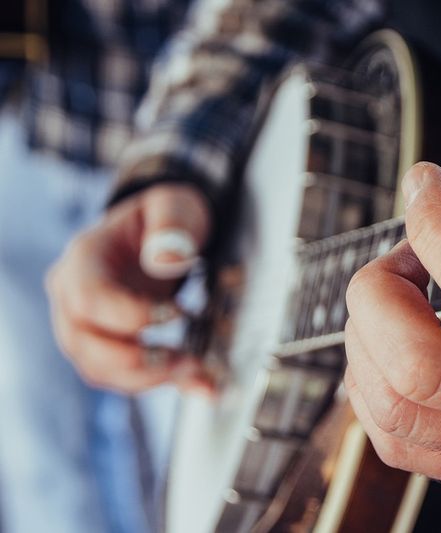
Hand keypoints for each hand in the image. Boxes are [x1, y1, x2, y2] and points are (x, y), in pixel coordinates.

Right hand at [46, 184, 213, 393]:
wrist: (163, 235)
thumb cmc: (165, 219)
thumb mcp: (175, 207)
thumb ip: (172, 226)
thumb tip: (166, 260)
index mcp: (83, 259)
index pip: (89, 299)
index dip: (130, 315)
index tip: (177, 313)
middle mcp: (72, 297)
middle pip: (84, 344)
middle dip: (136, 359)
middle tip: (187, 358)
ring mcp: (84, 326)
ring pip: (98, 369)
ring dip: (148, 378)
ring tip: (196, 370)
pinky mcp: (104, 347)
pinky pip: (120, 376)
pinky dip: (158, 382)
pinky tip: (197, 381)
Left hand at [343, 162, 440, 497]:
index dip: (438, 224)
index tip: (429, 186)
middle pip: (416, 367)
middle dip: (379, 293)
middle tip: (405, 252)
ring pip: (397, 414)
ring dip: (370, 341)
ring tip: (399, 297)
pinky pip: (410, 448)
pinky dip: (378, 394)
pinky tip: (399, 351)